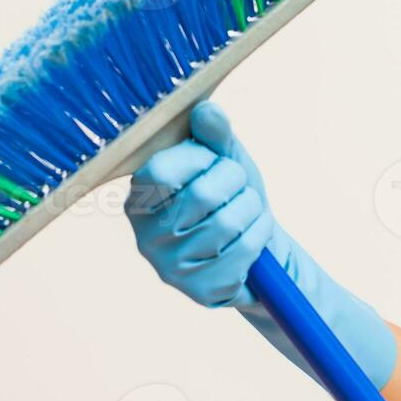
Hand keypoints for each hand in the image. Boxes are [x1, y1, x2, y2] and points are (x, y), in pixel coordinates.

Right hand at [123, 100, 397, 389]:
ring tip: (248, 210)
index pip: (162, 170)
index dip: (200, 159)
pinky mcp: (199, 290)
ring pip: (228, 223)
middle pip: (203, 195)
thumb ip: (214, 135)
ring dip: (252, 209)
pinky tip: (253, 237)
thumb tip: (206, 109)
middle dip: (237, 182)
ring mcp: (170, 267)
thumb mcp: (224, 158)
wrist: (258, 245)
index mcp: (140, 197)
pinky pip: (242, 252)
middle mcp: (145, 235)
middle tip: (239, 187)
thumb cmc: (232, 195)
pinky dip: (260, 236)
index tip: (214, 160)